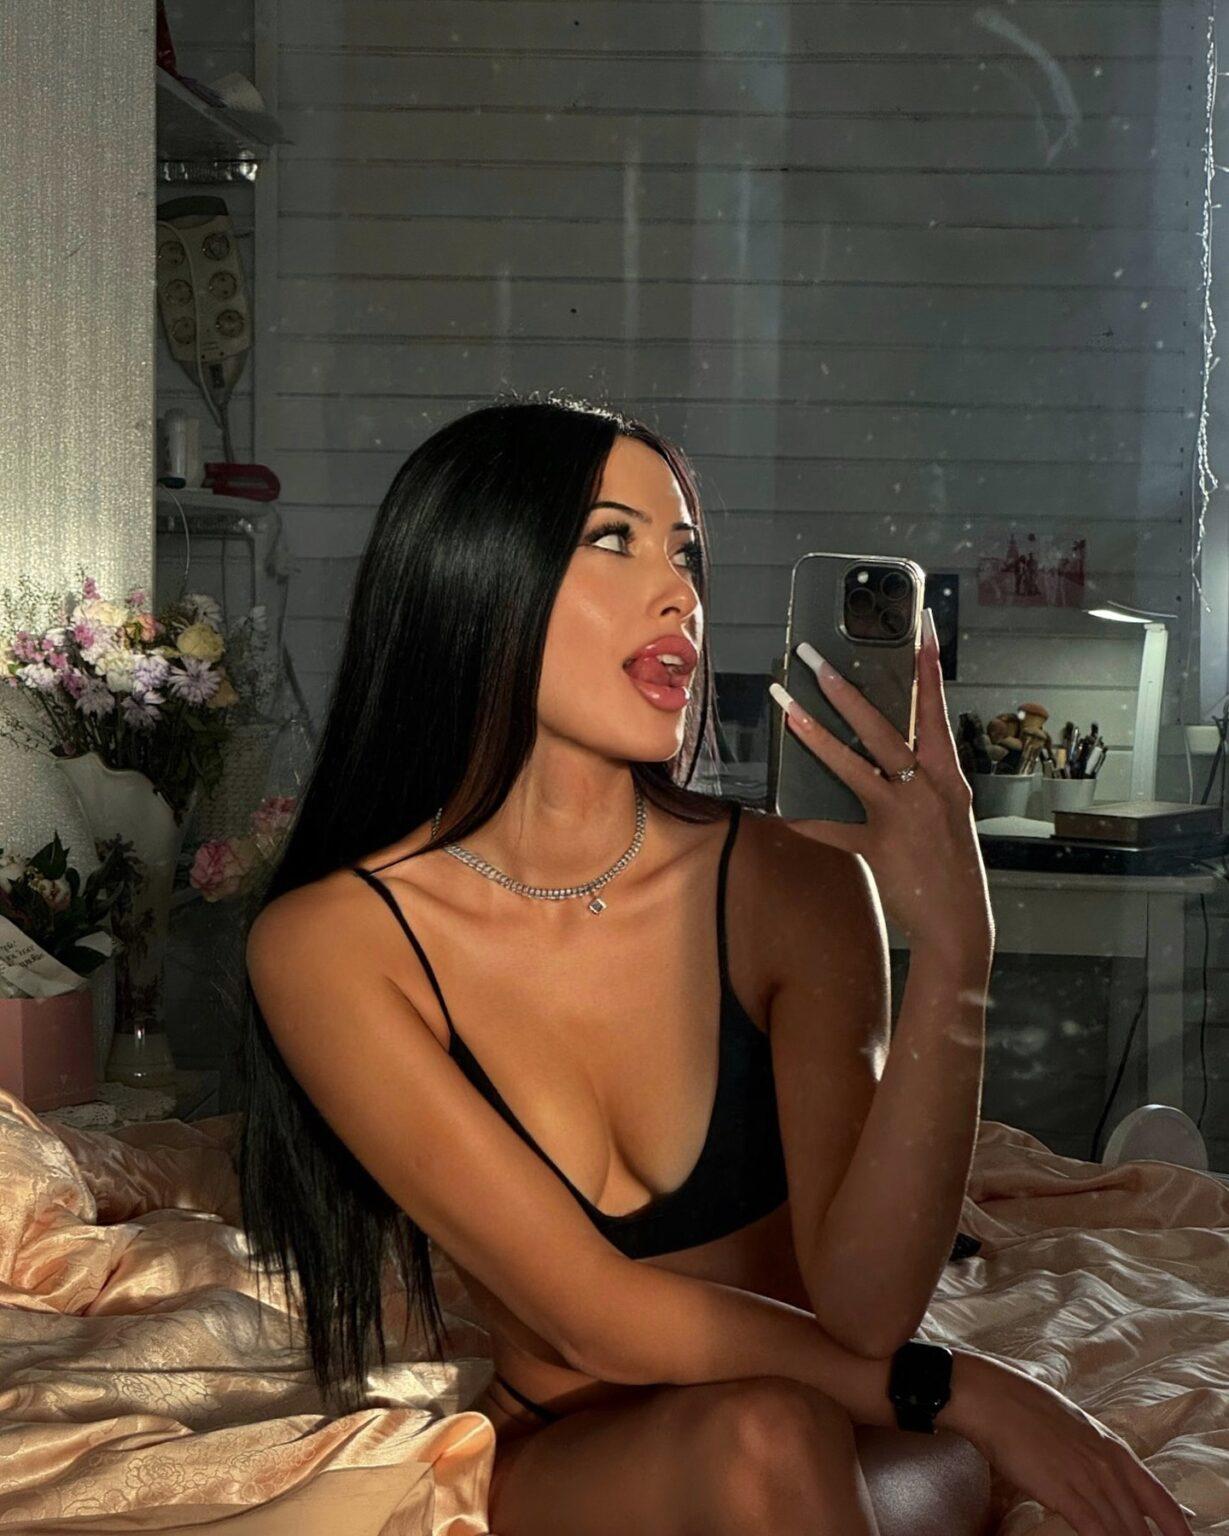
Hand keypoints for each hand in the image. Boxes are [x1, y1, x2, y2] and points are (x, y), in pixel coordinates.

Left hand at [770, 608, 993, 955]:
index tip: (922, 627)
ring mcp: (902, 816)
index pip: (936, 710)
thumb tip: (885, 755)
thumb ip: (920, 782)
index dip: (929, 667)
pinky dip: (805, 819)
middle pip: (882, 727)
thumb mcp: (947, 814)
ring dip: (814, 733)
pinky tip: (778, 809)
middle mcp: (928, 788)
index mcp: (949, 776)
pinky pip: (831, 829)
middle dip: (844, 690)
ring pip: (851, 764)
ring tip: (785, 706)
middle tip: (812, 657)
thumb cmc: (953, 866)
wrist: (960, 925)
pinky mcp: (878, 847)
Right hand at [945, 1350, 1195, 1535]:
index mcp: (1115, 1449)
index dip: (1178, 1529)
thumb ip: (1098, 1455)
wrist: (993, 1397)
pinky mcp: (1063, 1490)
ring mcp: (1087, 1478)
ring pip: (1122, 1530)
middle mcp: (1108, 1465)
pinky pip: (1095, 1530)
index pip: (1162, 1500)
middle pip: (1142, 1523)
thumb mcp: (1076, 1429)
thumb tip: (1111, 1478)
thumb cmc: (1027, 1410)